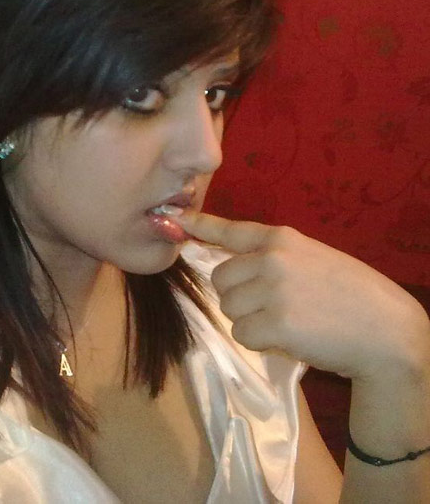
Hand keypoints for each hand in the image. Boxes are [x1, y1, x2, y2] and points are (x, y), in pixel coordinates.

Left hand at [177, 211, 429, 380]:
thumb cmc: (352, 296)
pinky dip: (260, 343)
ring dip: (251, 322)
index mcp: (281, 239)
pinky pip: (242, 334)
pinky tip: (290, 337)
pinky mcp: (276, 322)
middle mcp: (272, 258)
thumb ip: (274, 257)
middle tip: (274, 307)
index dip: (200, 226)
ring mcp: (273, 289)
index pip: (231, 230)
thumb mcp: (312, 259)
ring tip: (288, 321)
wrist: (388, 330)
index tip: (176, 220)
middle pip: (221, 279)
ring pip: (229, 309)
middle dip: (239, 297)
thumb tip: (229, 262)